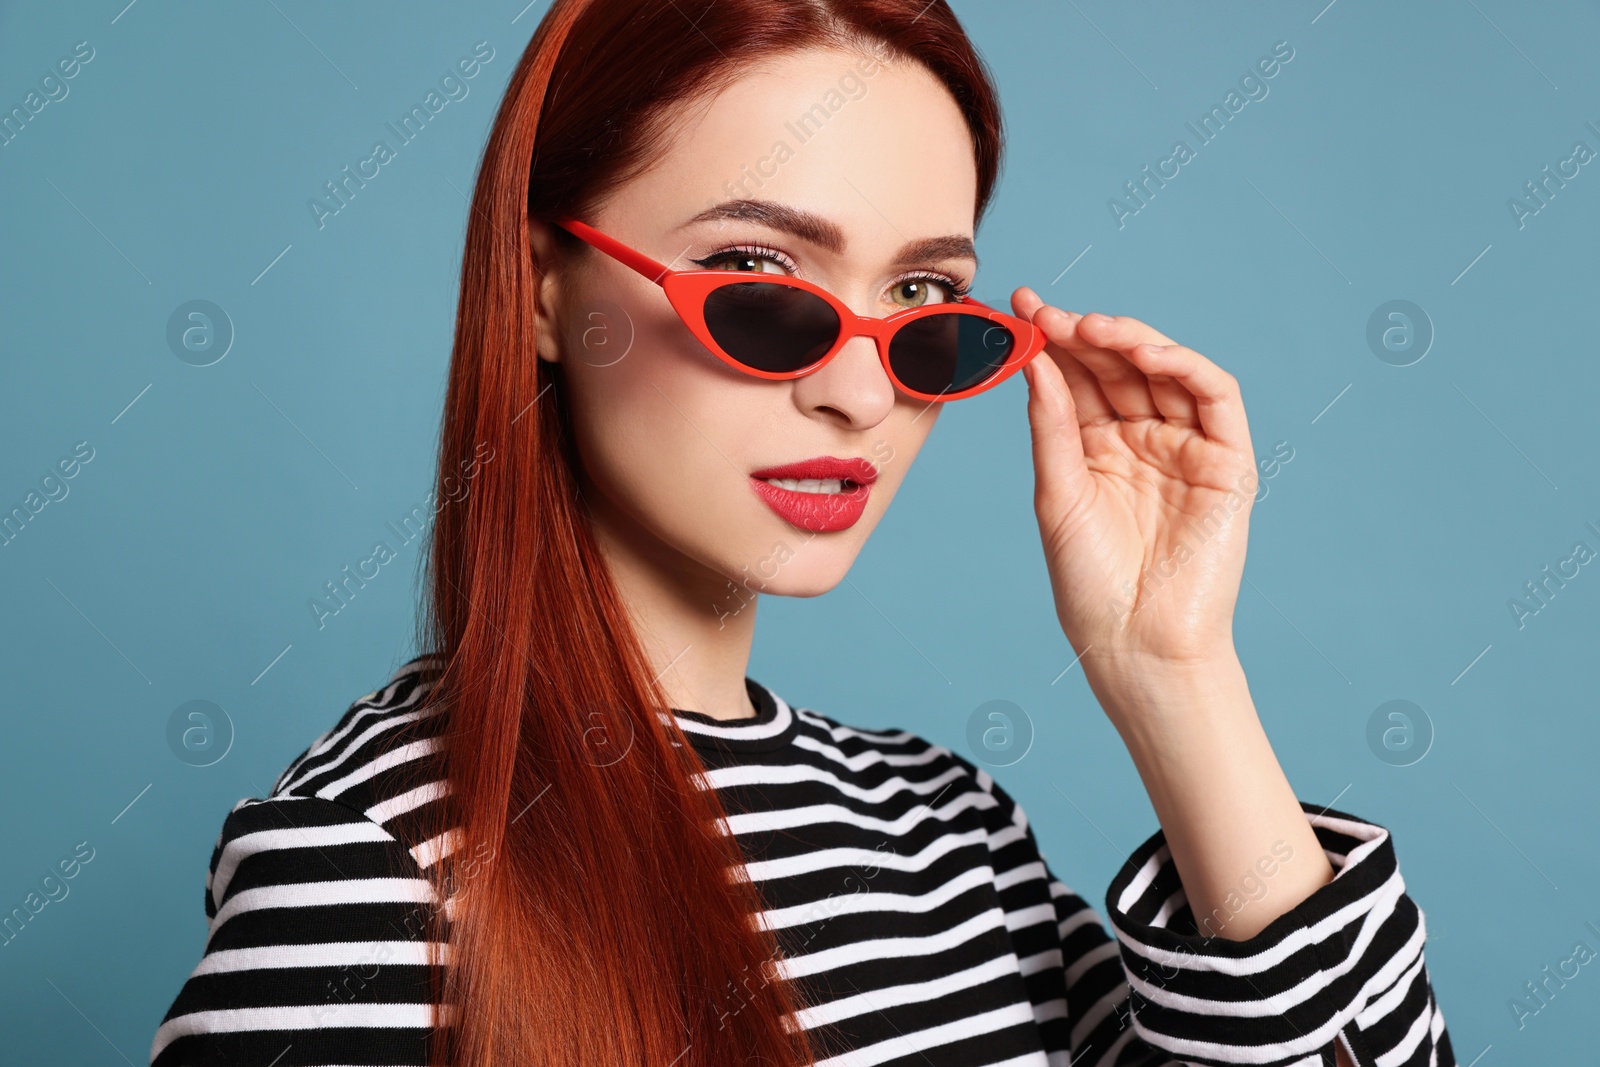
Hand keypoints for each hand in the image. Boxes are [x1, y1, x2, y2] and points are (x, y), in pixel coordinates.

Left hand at [1011, 288, 1258, 674]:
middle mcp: (1142, 442)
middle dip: (1082, 335)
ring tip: (1089, 327)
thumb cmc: (1091, 584)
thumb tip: (1036, 359)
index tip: (1019, 309)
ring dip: (1130, 342)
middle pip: (1117, 369)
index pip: (1077, 380)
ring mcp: (1186, 449)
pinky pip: (1215, 398)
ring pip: (1165, 373)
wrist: (1136, 645)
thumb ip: (1051, 426)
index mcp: (1096, 450)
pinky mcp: (1227, 463)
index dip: (1052, 343)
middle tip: (1046, 313)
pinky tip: (1146, 352)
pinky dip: (1184, 366)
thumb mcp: (1057, 495)